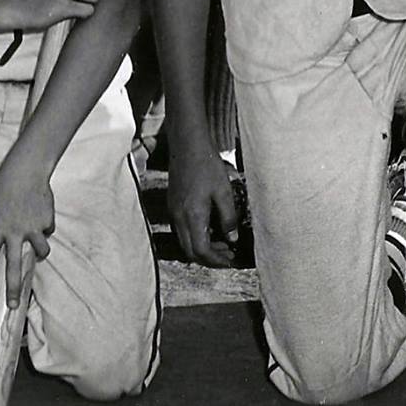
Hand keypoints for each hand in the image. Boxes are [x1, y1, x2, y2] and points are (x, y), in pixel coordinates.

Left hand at [0, 149, 55, 305]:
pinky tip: (41, 214)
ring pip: (41, 251)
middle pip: (13, 266)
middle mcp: (14, 231)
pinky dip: (45, 226)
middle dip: (13, 288)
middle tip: (13, 305)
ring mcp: (33, 227)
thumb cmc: (4, 183)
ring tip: (39, 252)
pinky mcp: (47, 220)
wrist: (28, 168)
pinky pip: (47, 229)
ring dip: (41, 253)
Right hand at [168, 130, 240, 267]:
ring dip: (202, 248)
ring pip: (185, 242)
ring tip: (221, 242)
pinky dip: (195, 236)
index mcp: (192, 215)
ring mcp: (173, 211)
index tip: (229, 260)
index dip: (216, 260)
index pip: (201, 250)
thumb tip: (232, 238)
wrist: (187, 145)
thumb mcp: (224, 191)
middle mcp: (179, 217)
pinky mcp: (173, 205)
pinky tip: (208, 228)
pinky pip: (181, 230)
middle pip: (190, 251)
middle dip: (209, 258)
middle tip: (227, 255)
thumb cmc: (206, 164)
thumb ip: (228, 217)